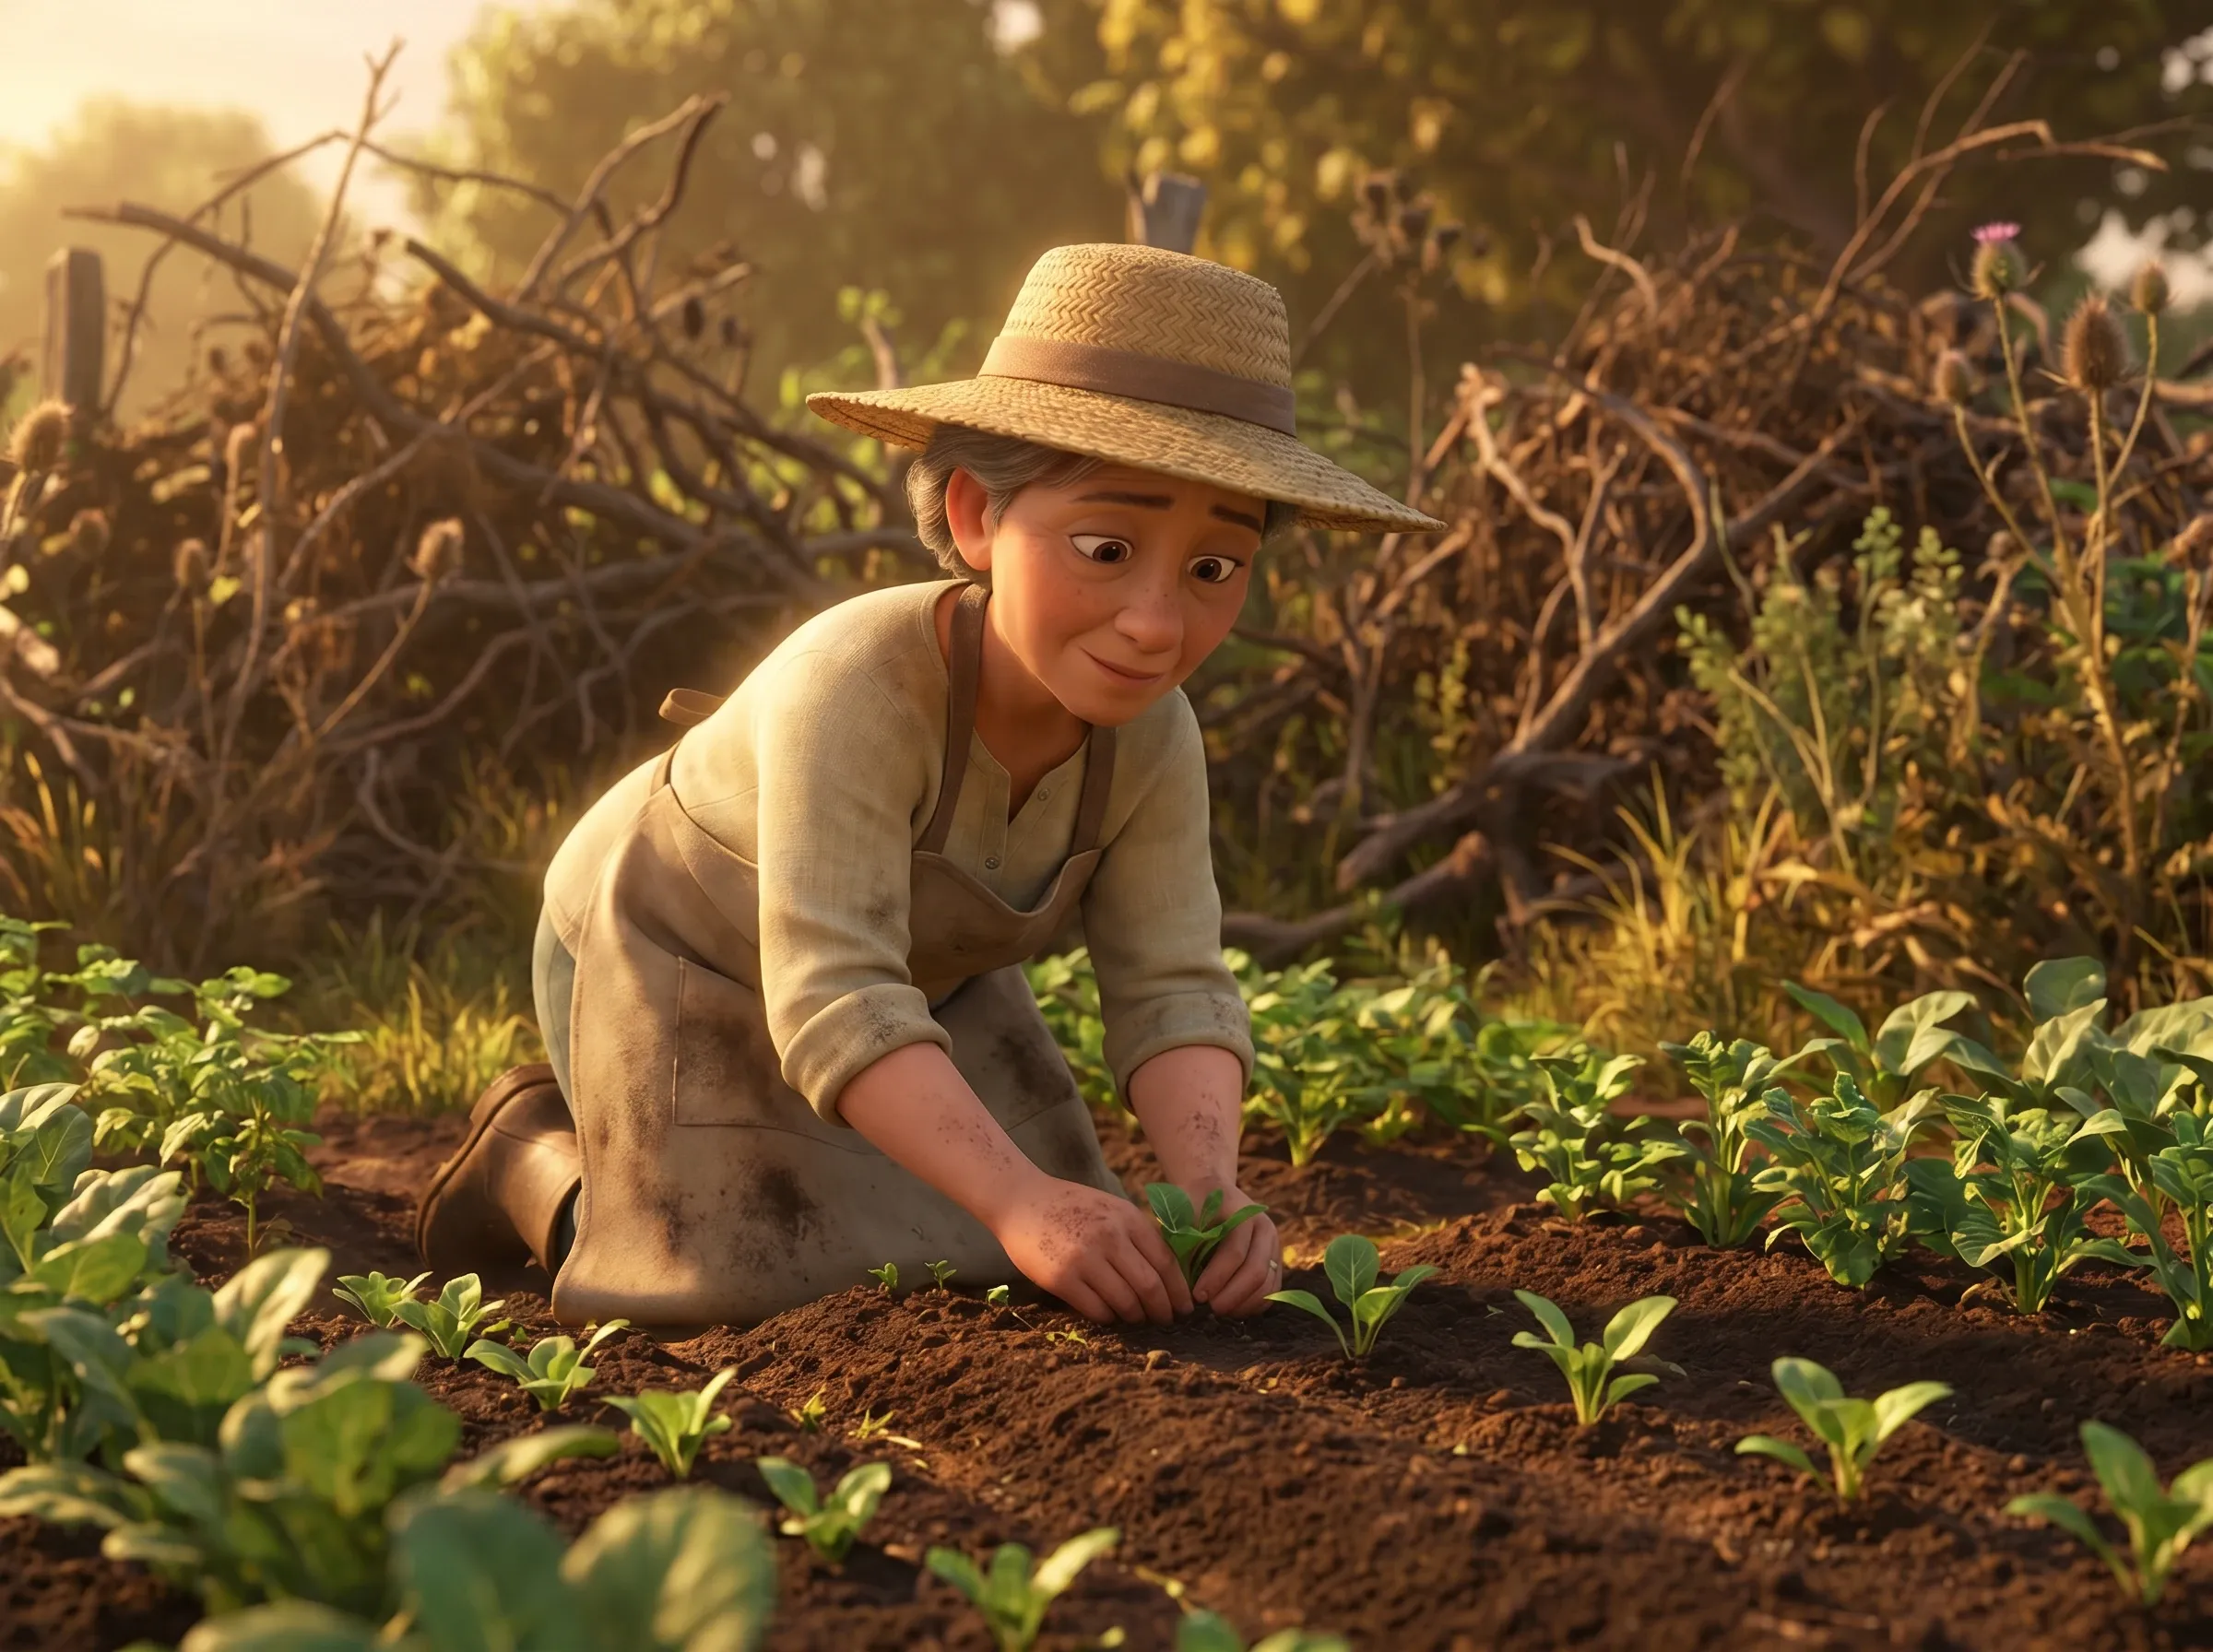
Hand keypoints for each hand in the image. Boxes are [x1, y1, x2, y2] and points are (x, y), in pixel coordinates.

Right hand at [991, 1176, 1192, 1324]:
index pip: (1166, 1262)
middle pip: (1150, 1286)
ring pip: (1125, 1302)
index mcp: (1127, 1218)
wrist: (1021, 1200)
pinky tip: (1108, 1314)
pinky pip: (1096, 1310)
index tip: (1184, 1306)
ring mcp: (1085, 1258)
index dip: (1179, 1290)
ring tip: (1135, 1318)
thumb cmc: (1070, 1206)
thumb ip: (1136, 1235)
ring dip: (1135, 1316)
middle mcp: (1110, 1237)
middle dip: (1162, 1310)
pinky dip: (1108, 1317)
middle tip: (1165, 1320)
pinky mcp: (1062, 1278)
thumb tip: (1167, 1274)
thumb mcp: (1111, 1209)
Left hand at [1187, 1181, 1281, 1317]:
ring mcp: (1273, 1245)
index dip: (1216, 1278)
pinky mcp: (1275, 1261)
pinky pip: (1272, 1291)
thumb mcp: (1183, 1216)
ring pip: (1268, 1285)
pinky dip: (1255, 1305)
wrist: (1211, 1191)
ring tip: (1220, 1311)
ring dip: (1244, 1304)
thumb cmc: (1192, 1205)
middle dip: (1232, 1296)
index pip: (1235, 1253)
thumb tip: (1182, 1284)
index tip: (1197, 1296)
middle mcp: (1265, 1228)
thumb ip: (1183, 1244)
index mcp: (1243, 1214)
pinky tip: (1233, 1309)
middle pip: (1257, 1272)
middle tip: (1210, 1309)